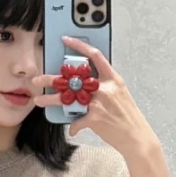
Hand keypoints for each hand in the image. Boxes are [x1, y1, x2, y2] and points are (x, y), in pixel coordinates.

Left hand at [33, 35, 156, 156]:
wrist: (136, 137)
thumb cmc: (128, 116)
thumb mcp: (119, 93)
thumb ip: (104, 85)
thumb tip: (87, 82)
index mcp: (112, 78)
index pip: (94, 55)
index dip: (79, 45)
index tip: (66, 40)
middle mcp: (104, 87)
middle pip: (73, 78)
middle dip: (52, 78)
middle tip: (38, 79)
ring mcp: (98, 102)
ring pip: (68, 99)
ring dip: (51, 100)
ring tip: (39, 101)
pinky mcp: (94, 118)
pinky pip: (76, 121)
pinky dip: (73, 126)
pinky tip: (71, 128)